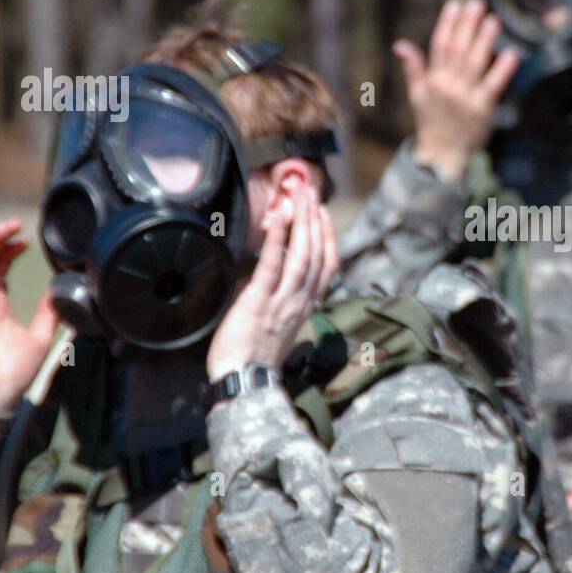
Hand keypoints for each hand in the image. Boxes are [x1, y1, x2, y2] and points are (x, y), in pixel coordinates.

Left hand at [207, 181, 337, 382]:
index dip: (327, 235)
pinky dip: (278, 240)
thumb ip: (279, 297)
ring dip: (302, 222)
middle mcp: (301, 300)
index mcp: (307, 305)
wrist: (244, 381)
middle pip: (317, 253)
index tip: (323, 213)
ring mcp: (284, 301)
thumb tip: (269, 273)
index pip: (327, 264)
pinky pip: (273, 266)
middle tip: (311, 191)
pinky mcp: (261, 301)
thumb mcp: (277, 323)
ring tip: (299, 196)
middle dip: (315, 219)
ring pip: (302, 255)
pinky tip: (278, 218)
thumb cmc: (254, 355)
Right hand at [396, 0, 521, 180]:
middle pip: (458, 50)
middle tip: (477, 2)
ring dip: (484, 40)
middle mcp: (447, 86)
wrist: (442, 156)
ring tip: (494, 19)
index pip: (439, 46)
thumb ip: (413, 67)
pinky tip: (512, 53)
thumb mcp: (417, 94)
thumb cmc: (431, 122)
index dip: (447, 24)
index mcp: (432, 80)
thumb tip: (400, 44)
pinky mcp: (482, 110)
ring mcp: (464, 98)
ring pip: (474, 64)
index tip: (455, 3)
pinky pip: (493, 86)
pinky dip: (503, 69)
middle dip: (467, 24)